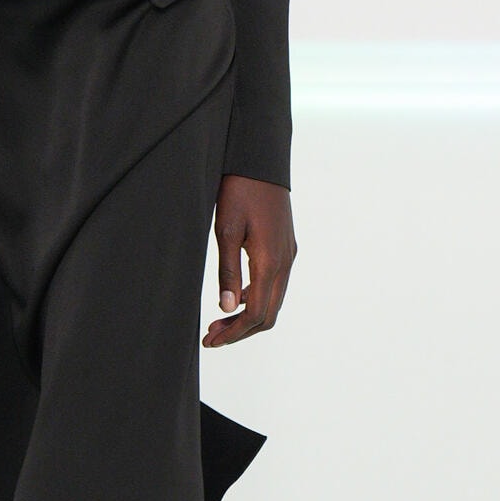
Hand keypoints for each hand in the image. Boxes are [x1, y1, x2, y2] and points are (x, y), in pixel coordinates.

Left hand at [202, 175, 295, 345]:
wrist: (261, 159)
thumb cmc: (239, 189)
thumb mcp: (225, 229)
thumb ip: (227, 271)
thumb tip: (225, 308)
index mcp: (270, 261)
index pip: (256, 313)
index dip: (234, 333)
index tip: (211, 341)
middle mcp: (285, 261)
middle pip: (268, 314)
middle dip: (240, 330)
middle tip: (211, 336)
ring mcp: (288, 253)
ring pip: (273, 300)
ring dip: (248, 316)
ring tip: (218, 321)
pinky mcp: (285, 246)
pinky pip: (275, 283)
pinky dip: (256, 297)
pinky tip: (234, 296)